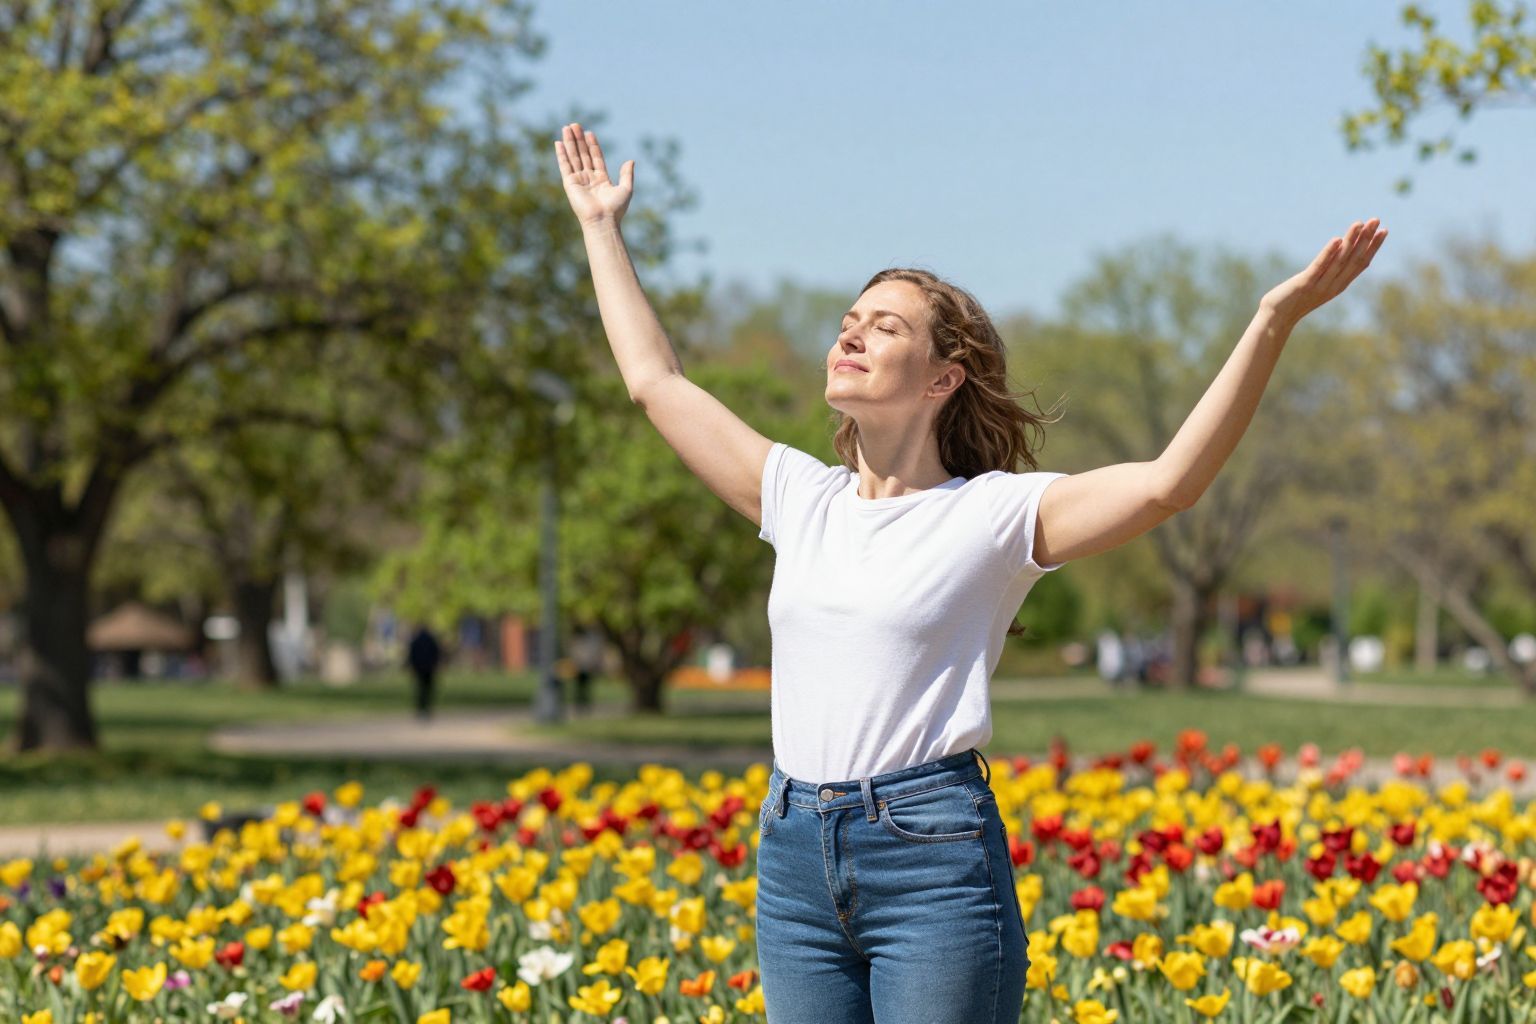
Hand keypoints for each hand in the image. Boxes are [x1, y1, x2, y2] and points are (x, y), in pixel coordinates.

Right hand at [555, 121, 633, 227]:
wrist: (603, 220)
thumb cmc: (615, 209)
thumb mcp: (626, 189)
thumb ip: (627, 174)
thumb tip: (631, 160)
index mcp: (601, 179)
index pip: (596, 157)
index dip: (592, 145)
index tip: (589, 132)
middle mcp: (589, 179)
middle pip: (583, 154)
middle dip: (579, 140)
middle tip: (575, 125)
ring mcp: (578, 180)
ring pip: (573, 157)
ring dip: (570, 142)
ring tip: (567, 128)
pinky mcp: (569, 184)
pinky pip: (564, 166)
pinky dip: (561, 154)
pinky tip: (559, 143)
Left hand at [1261, 219, 1387, 325]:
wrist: (1276, 319)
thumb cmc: (1294, 300)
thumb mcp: (1317, 284)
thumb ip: (1328, 271)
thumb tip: (1338, 251)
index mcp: (1338, 285)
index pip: (1361, 264)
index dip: (1373, 247)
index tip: (1384, 231)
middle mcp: (1333, 286)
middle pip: (1354, 259)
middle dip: (1366, 239)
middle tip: (1376, 220)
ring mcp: (1320, 285)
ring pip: (1340, 260)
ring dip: (1351, 241)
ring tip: (1359, 224)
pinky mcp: (1304, 284)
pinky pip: (1319, 266)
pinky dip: (1329, 253)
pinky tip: (1336, 239)